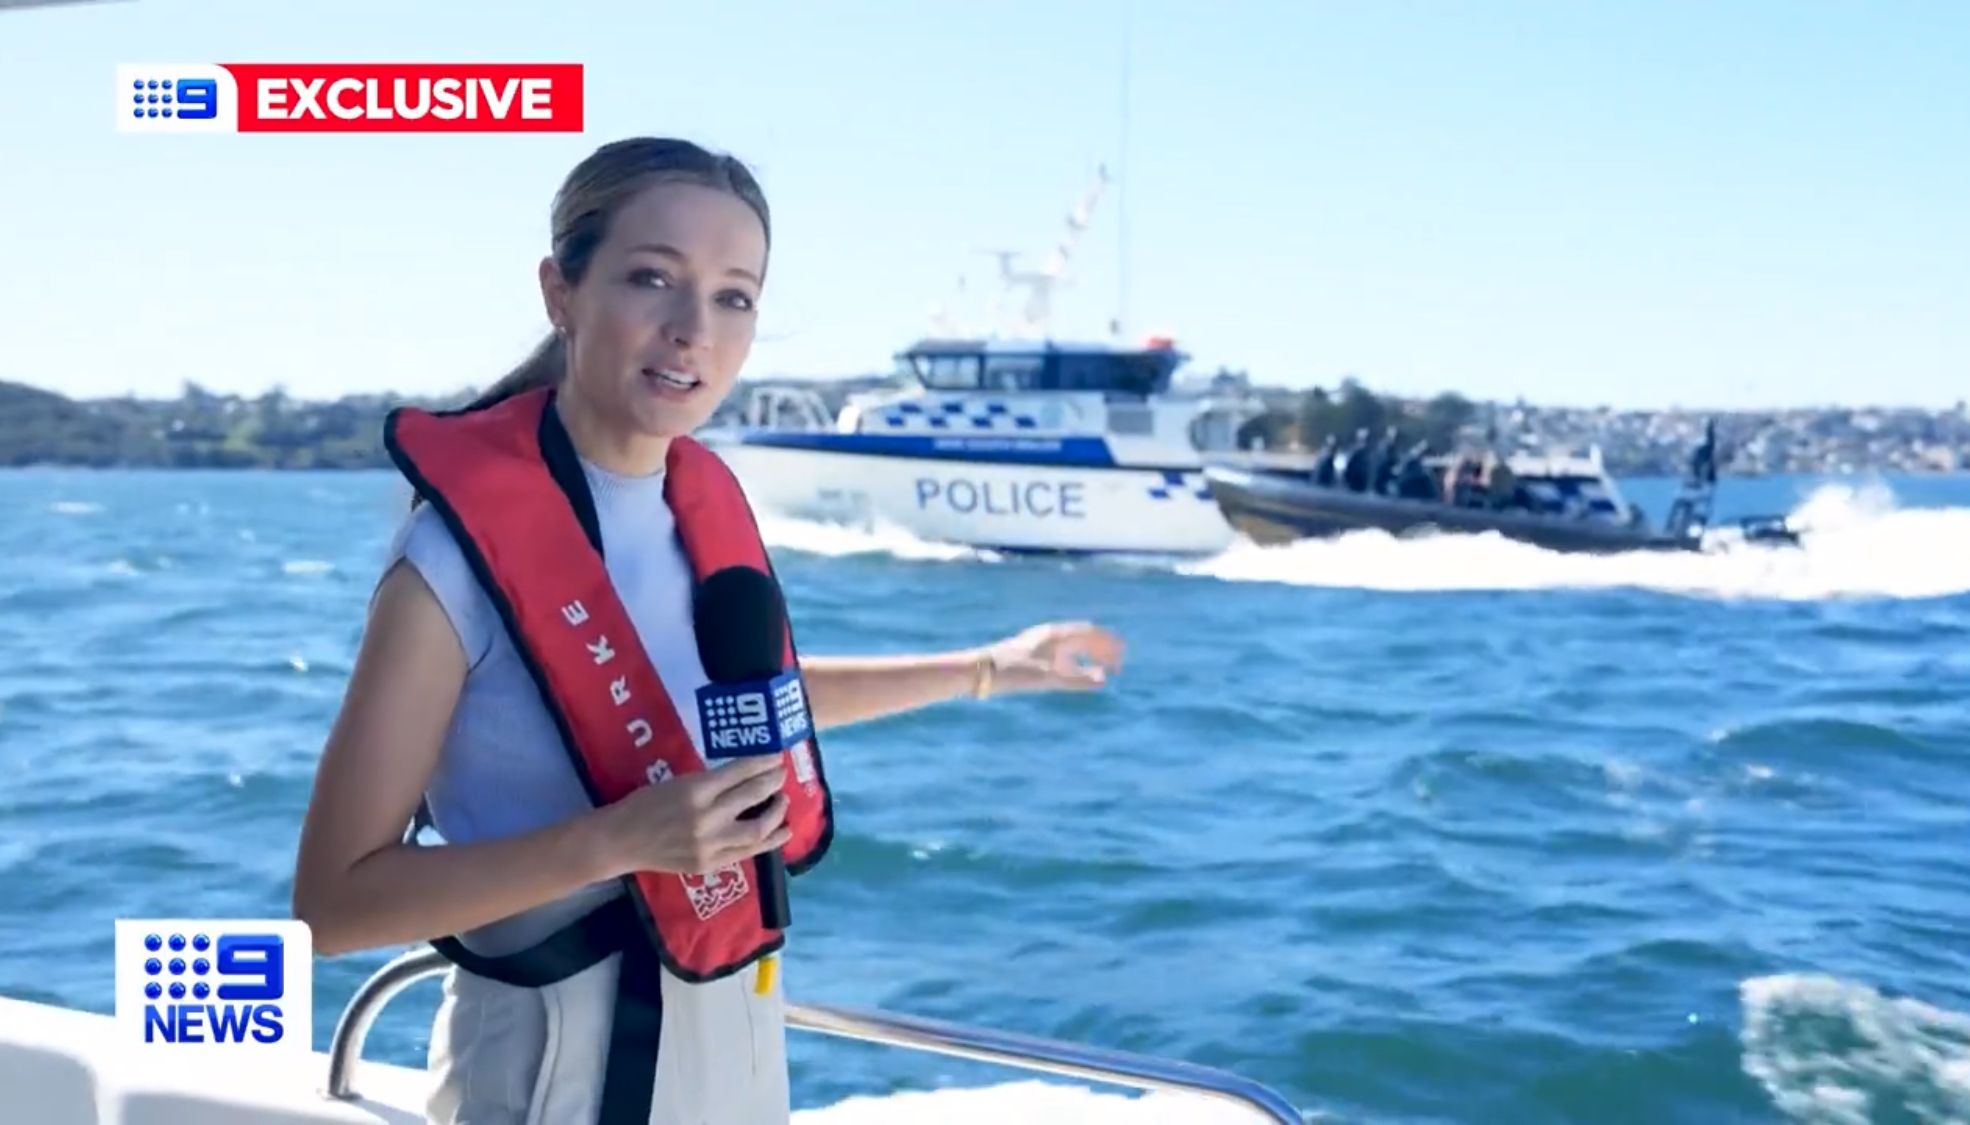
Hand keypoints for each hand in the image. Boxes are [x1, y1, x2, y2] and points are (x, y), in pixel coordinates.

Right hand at [593, 755, 790, 877]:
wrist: (621, 841)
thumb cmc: (645, 805)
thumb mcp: (678, 782)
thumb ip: (711, 782)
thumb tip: (747, 775)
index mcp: (696, 790)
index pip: (740, 772)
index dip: (763, 763)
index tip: (776, 756)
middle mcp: (707, 817)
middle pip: (753, 796)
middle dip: (773, 782)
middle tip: (780, 774)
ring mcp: (710, 844)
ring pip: (758, 829)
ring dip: (776, 814)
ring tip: (782, 802)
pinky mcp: (710, 864)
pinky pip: (747, 853)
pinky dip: (769, 842)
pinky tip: (782, 832)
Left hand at [977, 621, 1123, 695]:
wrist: (980, 671)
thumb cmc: (1013, 671)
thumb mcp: (1047, 678)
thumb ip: (1076, 679)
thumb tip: (1103, 680)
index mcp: (1056, 635)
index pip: (1091, 633)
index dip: (1109, 643)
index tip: (1123, 657)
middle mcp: (1050, 636)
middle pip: (1084, 637)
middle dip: (1104, 649)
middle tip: (1118, 664)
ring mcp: (1041, 644)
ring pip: (1073, 646)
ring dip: (1091, 655)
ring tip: (1104, 669)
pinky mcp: (1032, 654)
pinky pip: (1062, 654)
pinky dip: (1076, 662)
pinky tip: (1077, 673)